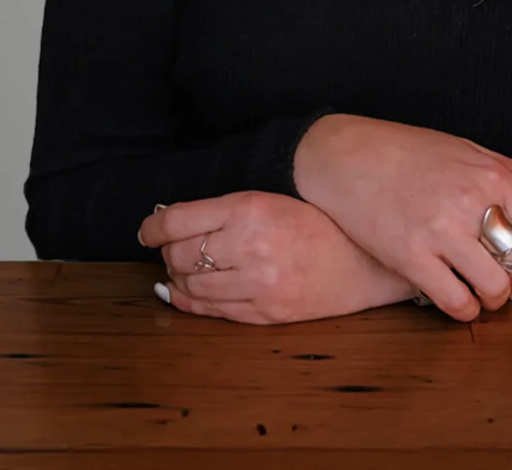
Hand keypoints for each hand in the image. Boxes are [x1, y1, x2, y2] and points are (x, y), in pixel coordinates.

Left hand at [136, 191, 419, 324]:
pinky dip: (190, 301)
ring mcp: (259, 284)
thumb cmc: (318, 220)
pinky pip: (212, 311)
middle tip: (168, 248)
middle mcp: (251, 246)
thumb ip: (223, 209)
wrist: (364, 258)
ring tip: (182, 267)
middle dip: (166, 252)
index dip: (152, 227)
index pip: (177, 220)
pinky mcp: (266, 313)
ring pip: (192, 285)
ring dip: (178, 277)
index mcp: (251, 208)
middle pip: (180, 254)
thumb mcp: (271, 198)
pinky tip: (185, 292)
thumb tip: (167, 221)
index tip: (146, 230)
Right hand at [290, 113, 511, 322]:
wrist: (345, 157)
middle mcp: (469, 204)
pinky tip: (462, 300)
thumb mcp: (464, 148)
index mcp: (489, 175)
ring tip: (487, 292)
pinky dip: (467, 309)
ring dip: (497, 298)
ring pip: (494, 287)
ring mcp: (439, 233)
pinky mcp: (410, 258)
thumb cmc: (407, 151)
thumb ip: (511, 168)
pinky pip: (455, 301)